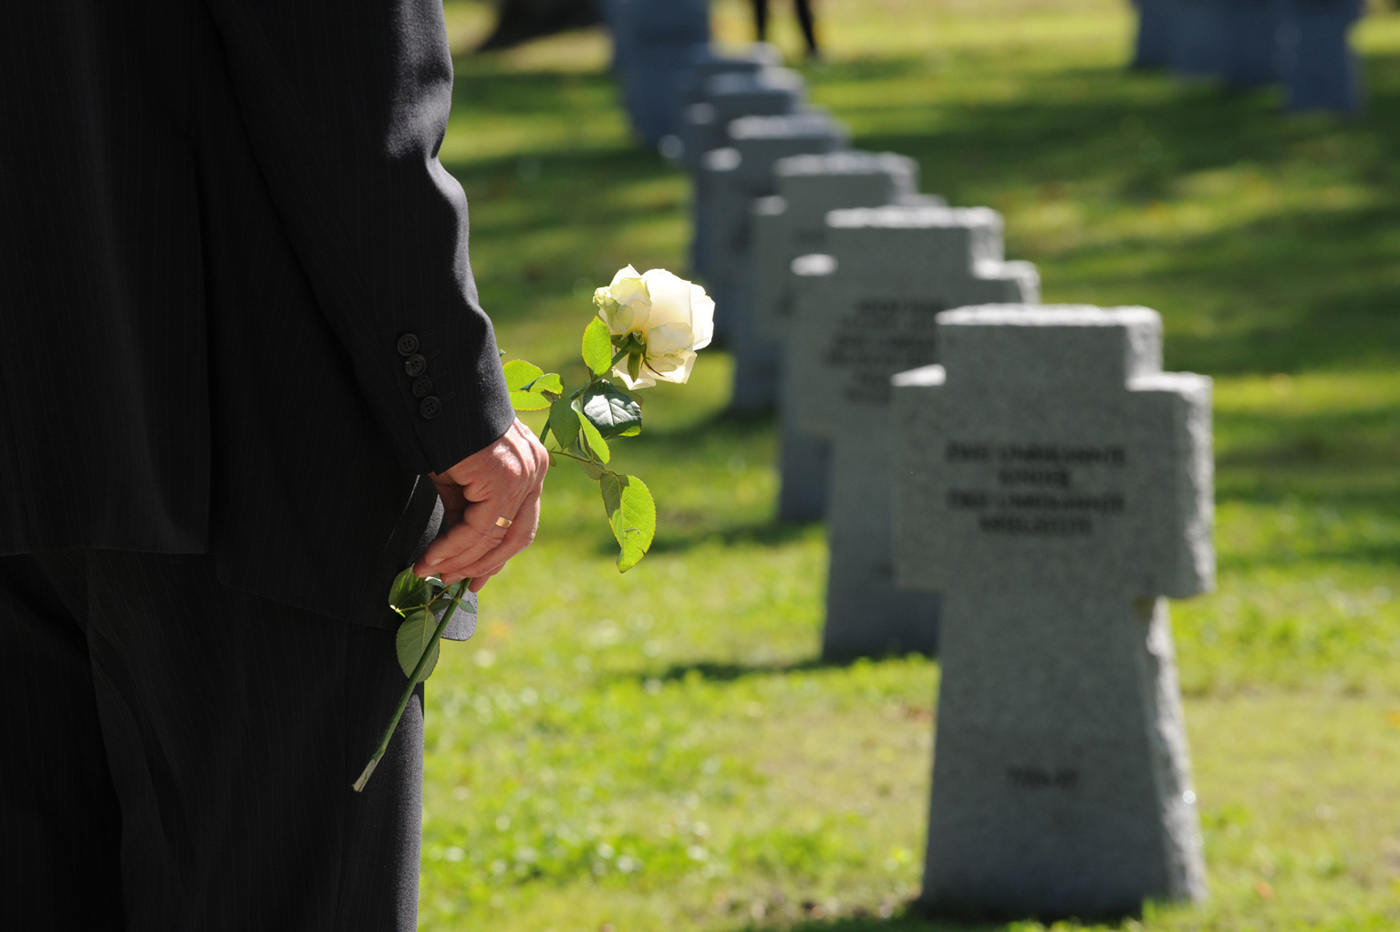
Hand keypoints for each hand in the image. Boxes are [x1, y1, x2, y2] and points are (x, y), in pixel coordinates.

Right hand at [414, 418, 547, 591]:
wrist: (433, 391)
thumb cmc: (442, 429)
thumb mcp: (458, 479)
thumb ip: (466, 512)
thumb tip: (458, 551)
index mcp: (530, 468)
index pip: (521, 525)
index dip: (496, 558)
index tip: (472, 580)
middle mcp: (535, 470)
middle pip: (516, 538)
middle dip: (482, 566)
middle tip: (450, 582)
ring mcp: (524, 473)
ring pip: (495, 538)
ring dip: (459, 561)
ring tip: (428, 571)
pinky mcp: (505, 477)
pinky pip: (479, 528)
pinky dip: (452, 548)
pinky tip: (430, 558)